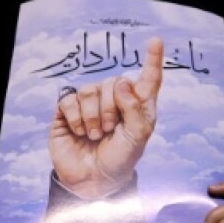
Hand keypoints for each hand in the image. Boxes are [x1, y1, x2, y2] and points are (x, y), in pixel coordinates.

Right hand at [50, 37, 163, 198]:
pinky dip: (76, 118)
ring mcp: (89, 104)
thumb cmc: (120, 159)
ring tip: (95, 135)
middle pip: (112, 82)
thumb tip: (120, 83)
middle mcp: (113, 100)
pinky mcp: (68, 112)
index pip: (147, 78)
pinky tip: (79, 131)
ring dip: (93, 117)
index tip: (156, 41)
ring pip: (89, 90)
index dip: (152, 60)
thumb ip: (134, 108)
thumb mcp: (137, 137)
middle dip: (111, 109)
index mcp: (137, 105)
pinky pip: (69, 100)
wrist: (94, 181)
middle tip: (109, 131)